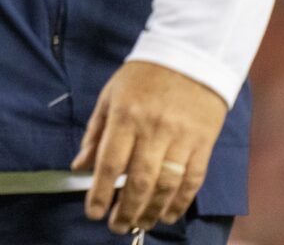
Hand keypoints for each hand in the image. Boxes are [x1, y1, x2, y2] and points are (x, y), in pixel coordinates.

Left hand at [71, 61, 227, 233]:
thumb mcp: (110, 96)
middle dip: (125, 209)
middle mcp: (154, 130)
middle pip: (139, 180)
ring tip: (139, 223)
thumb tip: (79, 166)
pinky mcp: (204, 144)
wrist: (191, 56)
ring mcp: (181, 139)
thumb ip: (95, 133)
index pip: (110, 161)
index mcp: (126, 116)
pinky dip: (180, 202)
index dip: (99, 191)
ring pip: (167, 186)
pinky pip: (192, 181)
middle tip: (116, 226)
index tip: (92, 213)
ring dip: (151, 211)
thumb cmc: (142, 77)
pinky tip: (167, 214)